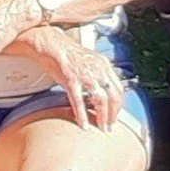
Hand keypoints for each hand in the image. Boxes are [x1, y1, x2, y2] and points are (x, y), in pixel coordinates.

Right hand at [9, 28, 125, 130]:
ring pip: (100, 100)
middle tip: (109, 125)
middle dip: (113, 114)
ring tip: (100, 127)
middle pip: (113, 96)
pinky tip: (83, 125)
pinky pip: (79, 101)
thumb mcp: (89, 61)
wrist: (50, 43)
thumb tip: (102, 90)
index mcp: (104, 64)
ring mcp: (84, 75)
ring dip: (102, 117)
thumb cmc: (67, 53)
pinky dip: (82, 115)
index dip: (118, 104)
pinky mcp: (70, 79)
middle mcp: (97, 69)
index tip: (115, 114)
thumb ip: (98, 74)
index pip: (118, 88)